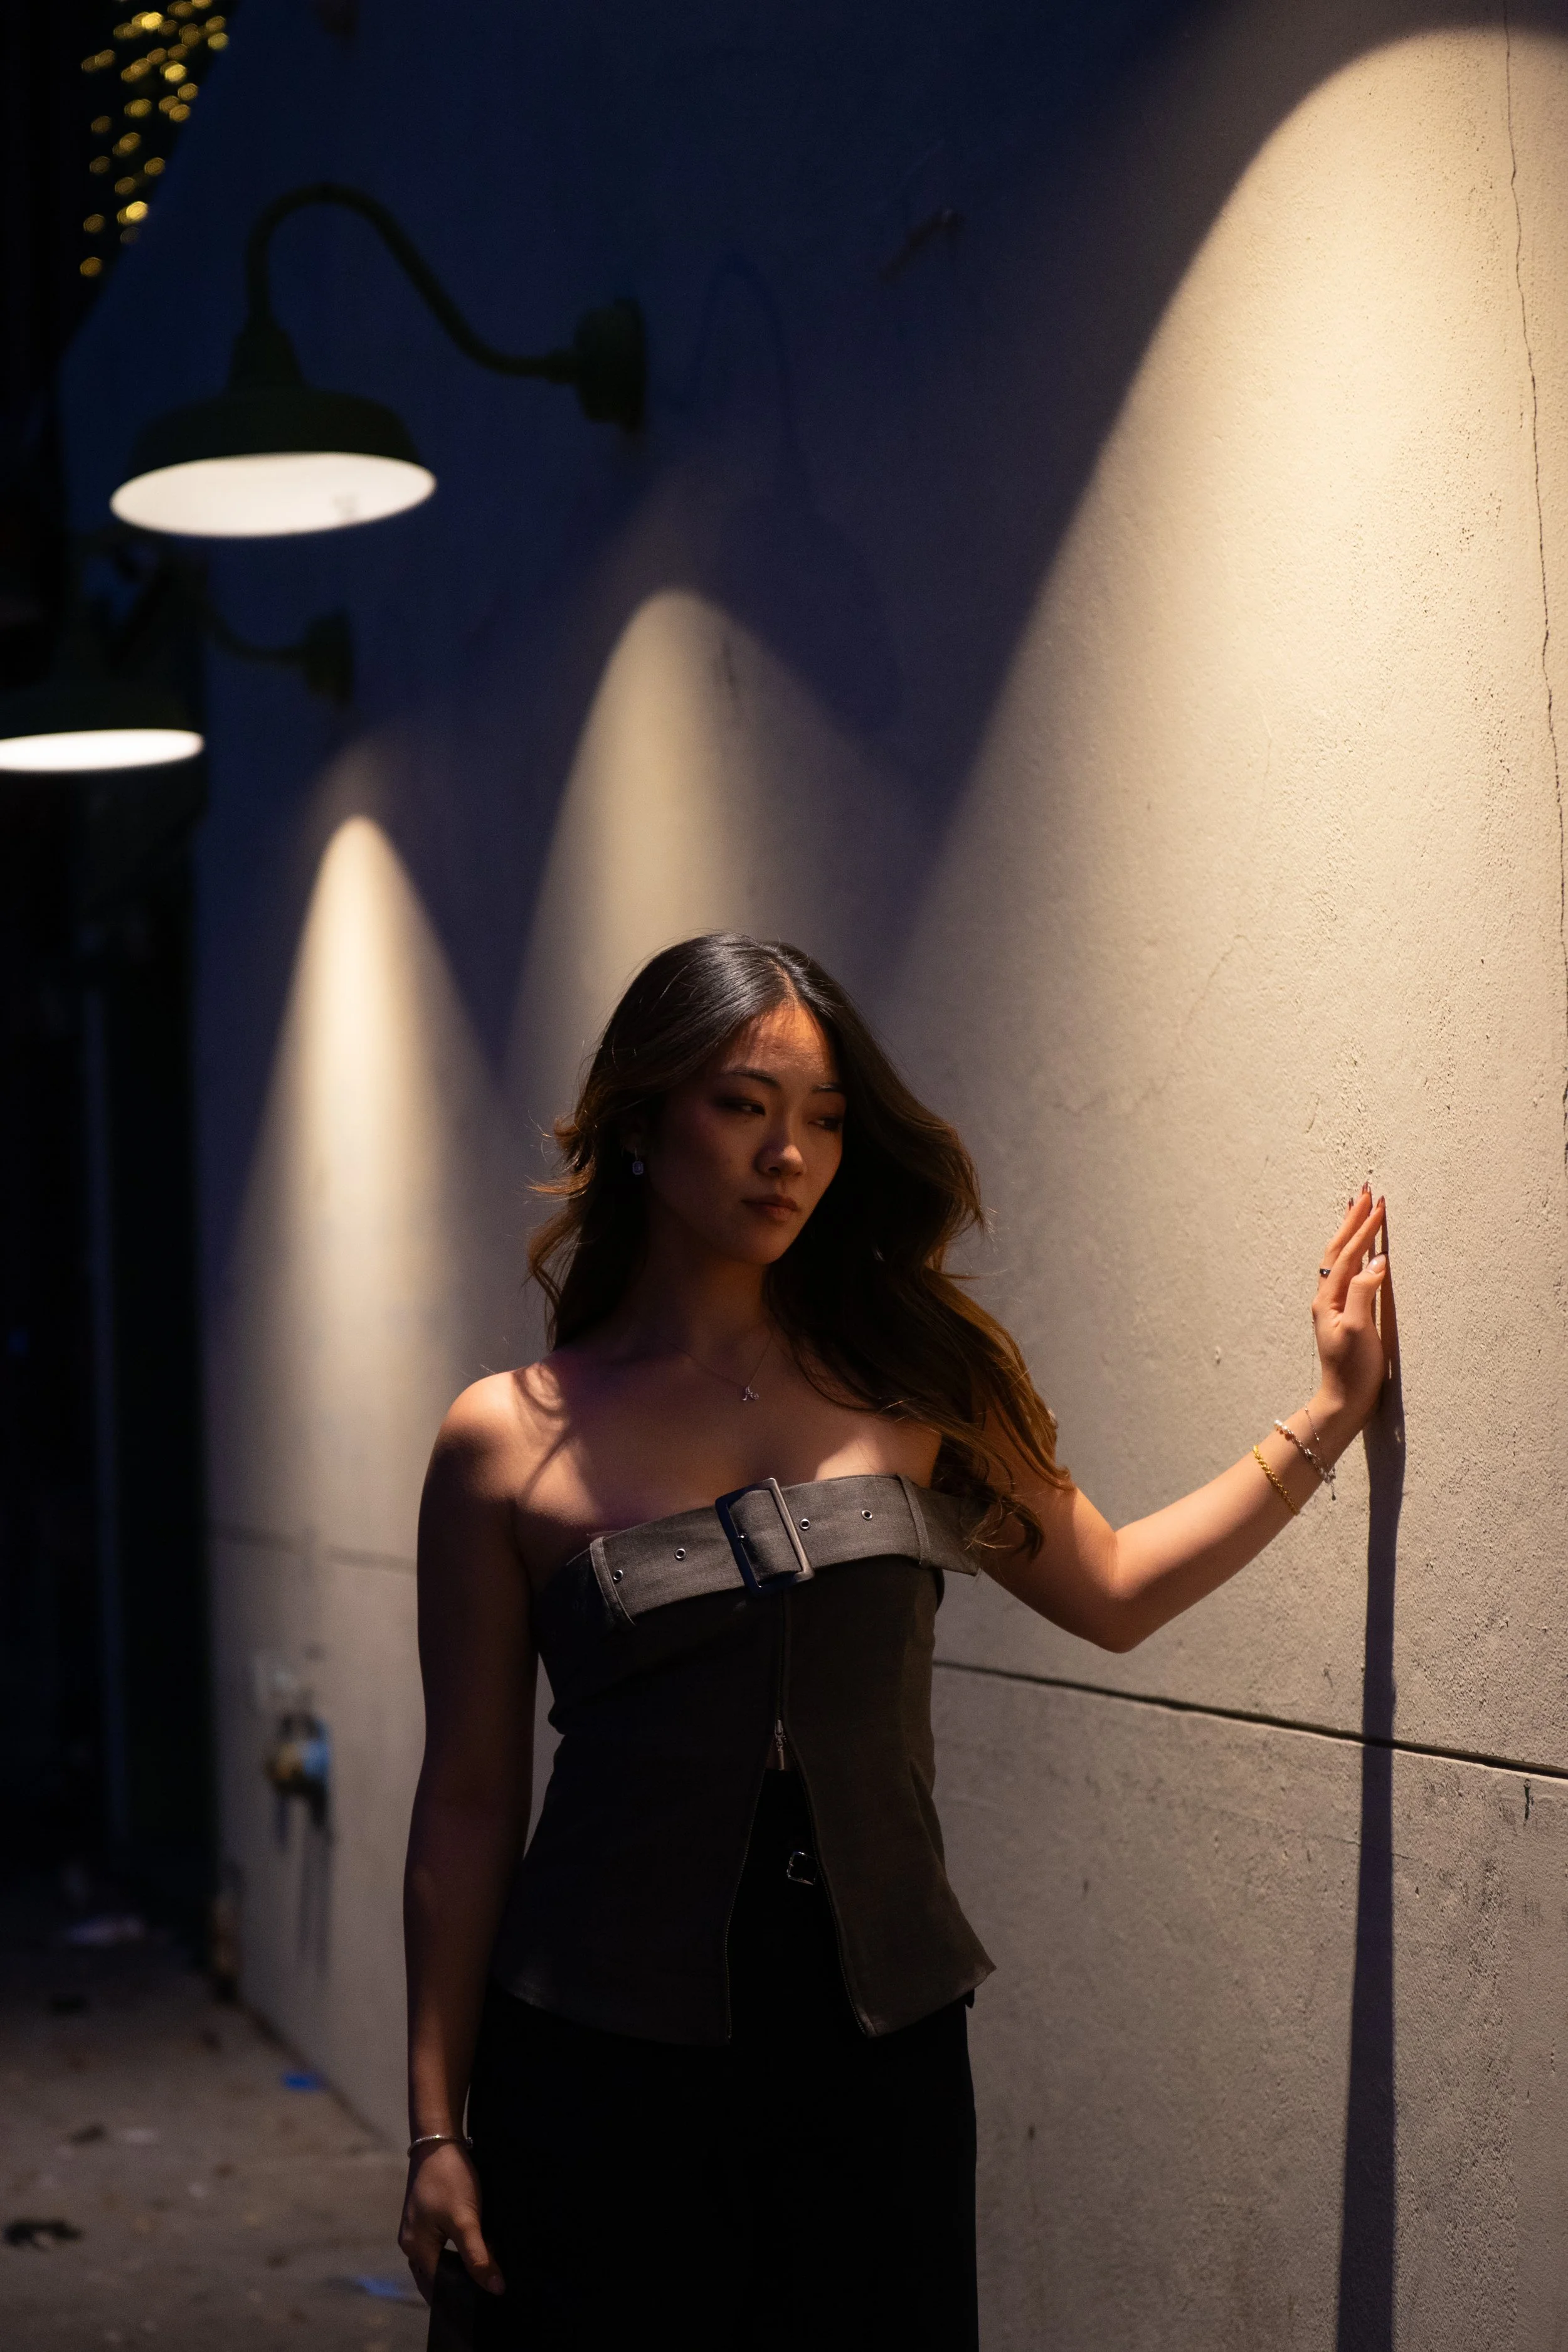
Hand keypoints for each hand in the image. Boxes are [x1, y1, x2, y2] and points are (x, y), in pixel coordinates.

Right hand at [398, 2139, 503, 2305]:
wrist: (439, 2139)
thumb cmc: (449, 2178)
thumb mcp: (466, 2220)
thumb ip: (478, 2256)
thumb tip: (495, 2289)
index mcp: (415, 2249)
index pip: (439, 2288)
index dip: (462, 2295)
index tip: (486, 2299)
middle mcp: (410, 2243)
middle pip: (436, 2277)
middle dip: (460, 2283)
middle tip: (489, 2285)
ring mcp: (416, 2229)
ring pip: (439, 2260)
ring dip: (460, 2265)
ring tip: (486, 2267)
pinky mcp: (425, 2216)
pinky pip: (440, 2244)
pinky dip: (456, 2250)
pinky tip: (476, 2245)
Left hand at [1310, 1185, 1391, 1435]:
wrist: (1344, 1400)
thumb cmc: (1353, 1369)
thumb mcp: (1359, 1329)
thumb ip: (1365, 1291)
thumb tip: (1377, 1260)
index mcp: (1329, 1298)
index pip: (1348, 1253)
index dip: (1364, 1228)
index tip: (1378, 1203)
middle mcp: (1327, 1297)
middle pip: (1338, 1249)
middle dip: (1352, 1219)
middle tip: (1364, 1192)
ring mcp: (1333, 1305)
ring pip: (1339, 1258)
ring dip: (1349, 1232)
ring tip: (1357, 1209)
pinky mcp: (1344, 1314)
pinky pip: (1345, 1272)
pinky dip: (1353, 1252)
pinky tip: (1360, 1251)